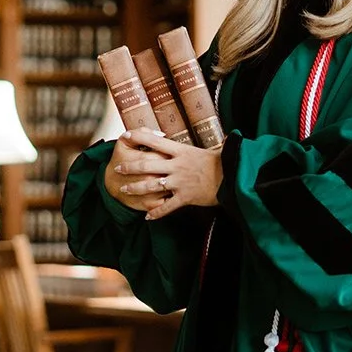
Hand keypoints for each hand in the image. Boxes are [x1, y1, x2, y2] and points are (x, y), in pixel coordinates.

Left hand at [106, 127, 222, 220]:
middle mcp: (177, 165)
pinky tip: (147, 216)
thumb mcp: (212, 150)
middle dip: (129, 166)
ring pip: (151, 186)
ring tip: (124, 189)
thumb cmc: (225, 163)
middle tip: (117, 168)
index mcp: (181, 151)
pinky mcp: (185, 197)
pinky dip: (156, 212)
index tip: (125, 136)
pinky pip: (166, 206)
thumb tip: (224, 134)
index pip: (154, 141)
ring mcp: (179, 182)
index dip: (138, 137)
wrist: (234, 179)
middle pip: (146, 164)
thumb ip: (208, 145)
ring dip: (135, 188)